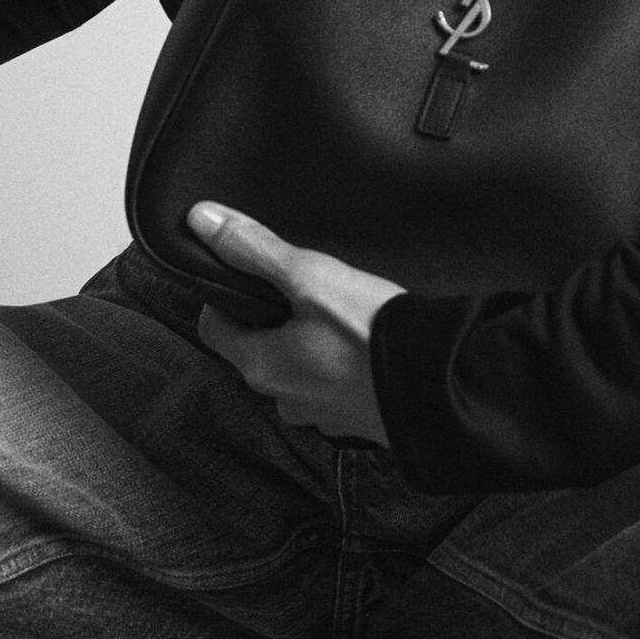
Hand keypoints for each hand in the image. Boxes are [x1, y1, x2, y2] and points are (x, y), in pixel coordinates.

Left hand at [189, 202, 405, 444]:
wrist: (438, 384)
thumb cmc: (368, 332)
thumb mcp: (309, 277)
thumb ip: (254, 249)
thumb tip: (201, 220)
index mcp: (260, 367)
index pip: (214, 329)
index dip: (223, 296)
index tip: (247, 272)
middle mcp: (283, 399)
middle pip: (255, 348)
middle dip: (270, 317)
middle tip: (299, 286)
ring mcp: (320, 414)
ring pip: (295, 368)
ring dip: (305, 342)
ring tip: (335, 311)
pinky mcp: (354, 418)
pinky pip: (330, 384)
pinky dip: (337, 363)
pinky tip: (360, 342)